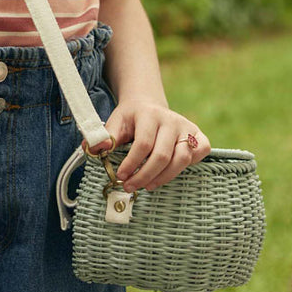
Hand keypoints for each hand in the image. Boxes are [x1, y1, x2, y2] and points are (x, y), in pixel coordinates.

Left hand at [95, 101, 210, 193]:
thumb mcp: (115, 123)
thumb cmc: (130, 118)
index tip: (120, 176)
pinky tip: (168, 173)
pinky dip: (185, 168)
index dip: (132, 163)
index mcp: (149, 114)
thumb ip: (104, 137)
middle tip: (130, 186)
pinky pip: (198, 155)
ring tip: (147, 185)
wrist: (147, 105)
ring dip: (162, 177)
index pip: (143, 144)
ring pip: (181, 159)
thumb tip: (92, 149)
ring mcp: (186, 127)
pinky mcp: (198, 135)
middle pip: (162, 155)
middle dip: (144, 175)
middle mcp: (171, 119)